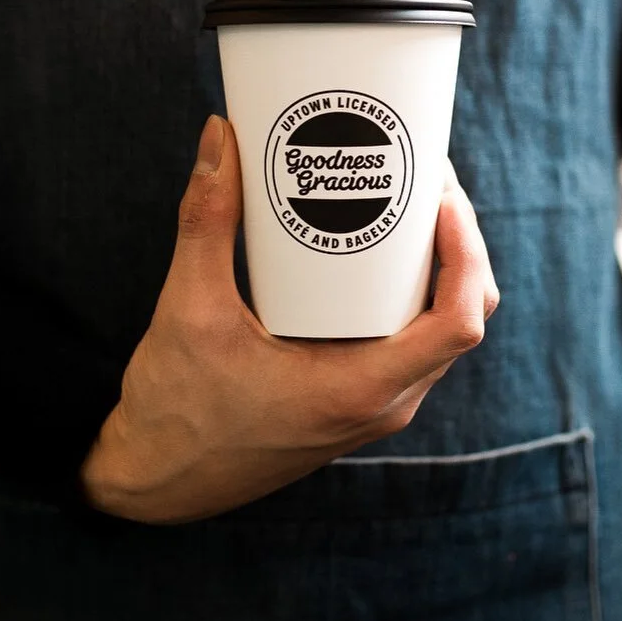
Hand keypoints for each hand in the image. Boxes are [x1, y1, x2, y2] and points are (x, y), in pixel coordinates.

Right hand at [80, 116, 497, 523]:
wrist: (155, 481)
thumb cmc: (174, 412)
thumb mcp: (189, 310)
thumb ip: (205, 222)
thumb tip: (220, 139)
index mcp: (360, 390)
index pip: (458, 324)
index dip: (466, 253)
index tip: (441, 197)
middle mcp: (382, 402)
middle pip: (459, 317)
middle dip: (456, 244)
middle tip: (425, 180)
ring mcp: (371, 404)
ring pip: (435, 331)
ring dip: (435, 268)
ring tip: (407, 206)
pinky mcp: (352, 398)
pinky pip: (407, 342)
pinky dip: (408, 294)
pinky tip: (375, 256)